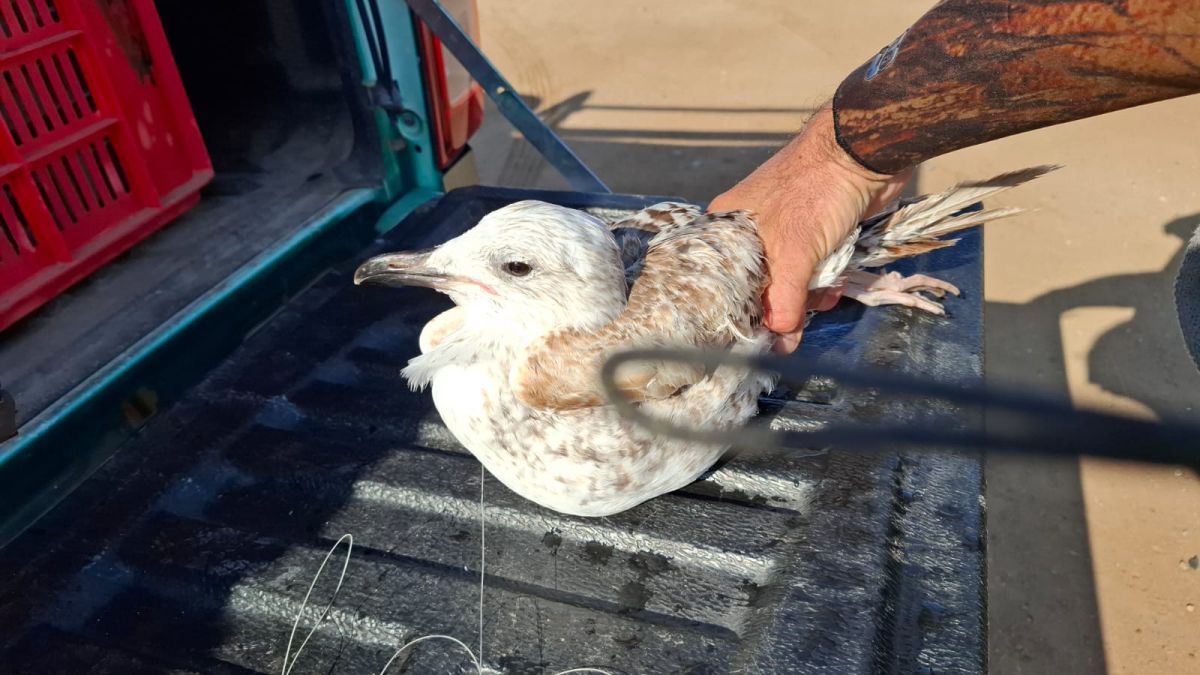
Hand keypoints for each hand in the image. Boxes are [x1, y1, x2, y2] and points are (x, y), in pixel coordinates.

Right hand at [708, 103, 910, 352]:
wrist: (864, 150)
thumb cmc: (815, 193)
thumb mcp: (793, 253)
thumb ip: (783, 301)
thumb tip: (779, 343)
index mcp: (728, 228)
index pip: (724, 282)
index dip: (739, 311)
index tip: (754, 336)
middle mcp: (750, 230)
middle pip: (758, 285)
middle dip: (782, 304)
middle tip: (797, 317)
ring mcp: (783, 230)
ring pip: (788, 279)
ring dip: (809, 292)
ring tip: (825, 291)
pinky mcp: (813, 232)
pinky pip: (811, 268)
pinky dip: (823, 278)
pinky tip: (835, 280)